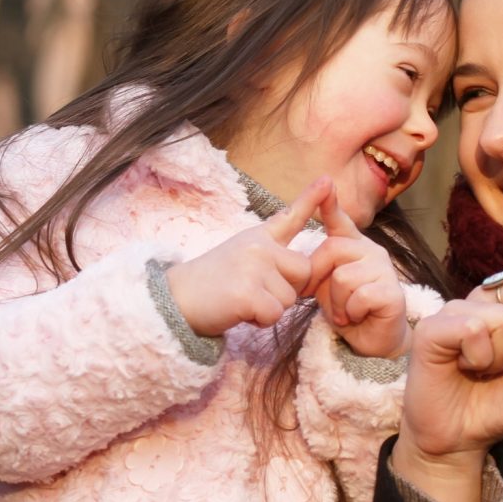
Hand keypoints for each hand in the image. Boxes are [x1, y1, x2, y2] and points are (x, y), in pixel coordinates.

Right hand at [166, 177, 331, 335]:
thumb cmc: (212, 282)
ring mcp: (253, 268)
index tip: (327, 180)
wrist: (175, 300)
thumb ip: (271, 251)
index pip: (290, 216)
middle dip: (287, 289)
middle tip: (256, 290)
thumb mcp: (241, 253)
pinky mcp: (248, 293)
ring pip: (290, 299)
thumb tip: (302, 259)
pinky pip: (275, 315)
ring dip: (271, 307)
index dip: (311, 198)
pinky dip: (261, 321)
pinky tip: (240, 312)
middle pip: (304, 272)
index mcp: (259, 237)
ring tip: (243, 299)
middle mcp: (259, 247)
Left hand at [305, 187, 408, 357]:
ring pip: (343, 277)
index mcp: (355, 246)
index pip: (341, 221)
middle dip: (322, 280)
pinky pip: (360, 296)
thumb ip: (319, 264)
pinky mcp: (393, 293)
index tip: (324, 182)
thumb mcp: (327, 284)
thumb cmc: (349, 310)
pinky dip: (352, 312)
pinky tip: (358, 316)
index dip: (330, 204)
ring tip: (346, 312)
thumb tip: (305, 255)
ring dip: (337, 303)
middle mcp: (373, 251)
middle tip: (333, 302)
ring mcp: (385, 271)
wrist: (373, 342)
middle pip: (332, 250)